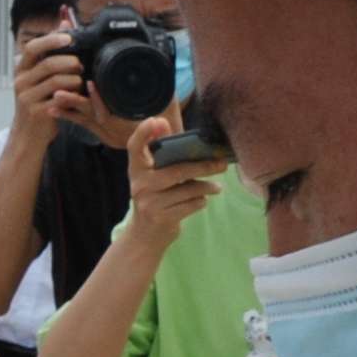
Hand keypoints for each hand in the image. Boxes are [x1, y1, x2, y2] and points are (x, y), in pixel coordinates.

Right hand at [11, 32, 108, 144]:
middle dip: (69, 62)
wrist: (27, 135)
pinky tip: (79, 96)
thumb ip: (51, 50)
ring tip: (81, 82)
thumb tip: (64, 21)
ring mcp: (27, 97)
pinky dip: (73, 96)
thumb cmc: (37, 102)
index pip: (32, 47)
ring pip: (56, 81)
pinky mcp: (36, 112)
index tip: (69, 37)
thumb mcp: (39, 76)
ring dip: (74, 80)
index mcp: (21, 69)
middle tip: (81, 66)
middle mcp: (21, 81)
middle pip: (47, 64)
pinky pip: (59, 99)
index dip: (51, 39)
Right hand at [118, 113, 227, 239]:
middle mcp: (140, 184)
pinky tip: (202, 200)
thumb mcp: (154, 176)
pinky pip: (191, 205)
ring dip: (207, 187)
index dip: (143, 133)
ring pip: (188, 189)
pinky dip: (200, 201)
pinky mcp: (162, 218)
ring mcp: (150, 202)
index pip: (135, 147)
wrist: (145, 236)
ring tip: (217, 187)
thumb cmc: (155, 198)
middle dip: (203, 166)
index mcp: (137, 169)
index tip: (156, 121)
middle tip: (222, 163)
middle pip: (177, 170)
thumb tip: (163, 122)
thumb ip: (161, 152)